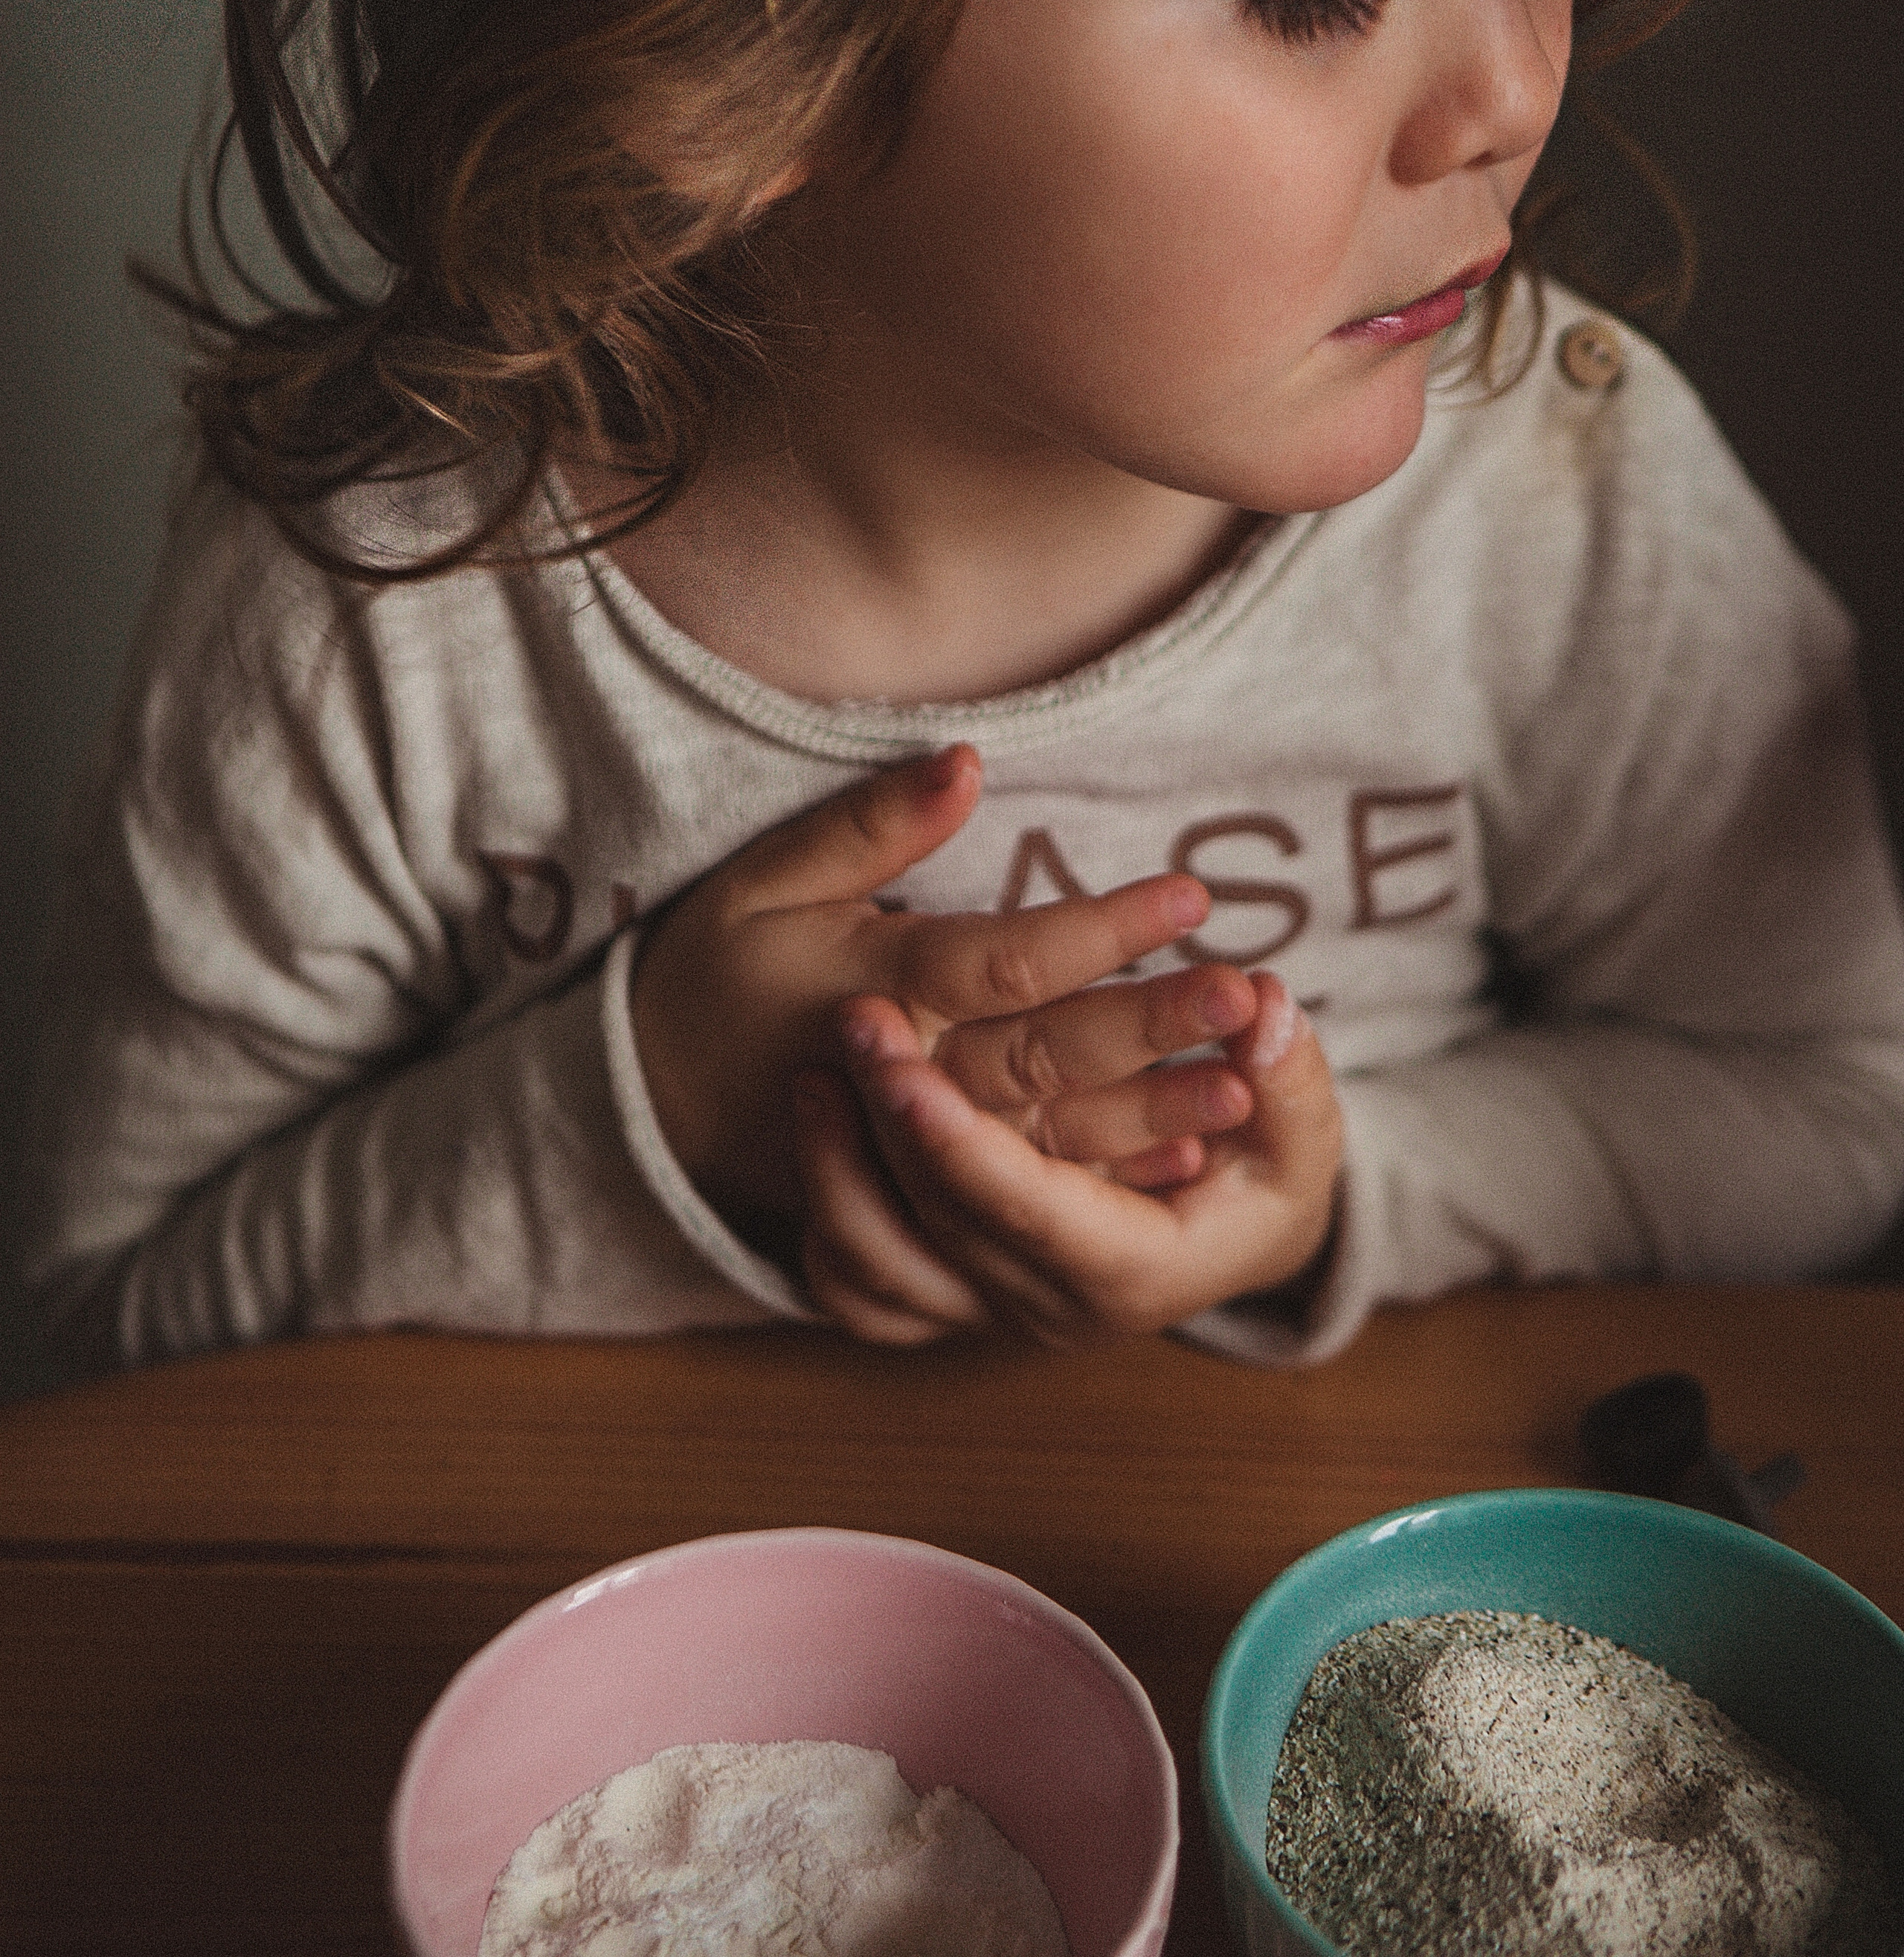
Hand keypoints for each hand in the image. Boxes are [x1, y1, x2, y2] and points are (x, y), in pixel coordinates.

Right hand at [630, 743, 1249, 1221]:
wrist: (653, 1106)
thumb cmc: (717, 971)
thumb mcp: (766, 881)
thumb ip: (870, 826)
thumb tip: (967, 761)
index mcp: (873, 988)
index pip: (1005, 962)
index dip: (1100, 930)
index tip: (1191, 895)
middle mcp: (906, 1075)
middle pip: (1045, 1055)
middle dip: (1150, 1028)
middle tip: (1247, 995)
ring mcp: (915, 1148)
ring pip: (1050, 1136)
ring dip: (1151, 1116)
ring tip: (1245, 1090)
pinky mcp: (923, 1195)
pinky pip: (1027, 1196)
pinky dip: (1106, 1181)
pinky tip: (1187, 1164)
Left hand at [794, 975, 1342, 1345]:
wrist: (1236, 1236)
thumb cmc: (1271, 1174)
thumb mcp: (1304, 1133)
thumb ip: (1290, 1077)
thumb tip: (1266, 1009)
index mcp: (1131, 1274)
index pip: (1029, 1214)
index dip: (964, 1146)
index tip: (906, 1071)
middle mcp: (1048, 1309)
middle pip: (945, 1224)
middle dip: (890, 1122)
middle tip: (853, 1018)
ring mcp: (994, 1314)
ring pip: (886, 1261)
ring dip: (838, 1167)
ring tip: (813, 1072)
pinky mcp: (958, 1298)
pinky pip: (863, 1284)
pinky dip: (829, 1214)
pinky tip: (815, 1126)